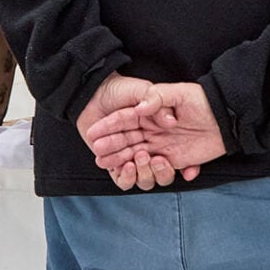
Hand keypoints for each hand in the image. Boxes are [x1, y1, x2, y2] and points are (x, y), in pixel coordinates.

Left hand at [77, 74, 176, 190]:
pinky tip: (124, 168)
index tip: (168, 153)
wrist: (93, 93)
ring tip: (133, 162)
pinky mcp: (114, 163)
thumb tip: (170, 122)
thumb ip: (159, 101)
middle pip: (159, 165)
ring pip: (144, 175)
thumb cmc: (120, 89)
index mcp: (158, 128)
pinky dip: (126, 178)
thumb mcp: (143, 89)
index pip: (170, 148)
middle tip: (146, 156)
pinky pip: (124, 179)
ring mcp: (131, 153)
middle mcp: (148, 142)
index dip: (176, 156)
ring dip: (142, 172)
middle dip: (155, 166)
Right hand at [86, 82, 225, 181]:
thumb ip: (157, 97)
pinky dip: (157, 172)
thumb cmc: (203, 100)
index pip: (123, 121)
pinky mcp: (176, 160)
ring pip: (138, 160)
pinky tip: (156, 165)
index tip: (93, 135)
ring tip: (128, 163)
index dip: (108, 128)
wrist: (228, 116)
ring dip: (130, 163)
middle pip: (126, 142)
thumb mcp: (180, 92)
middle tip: (99, 156)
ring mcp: (163, 147)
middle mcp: (153, 132)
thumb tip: (139, 108)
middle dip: (111, 149)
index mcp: (149, 114)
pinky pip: (161, 171)